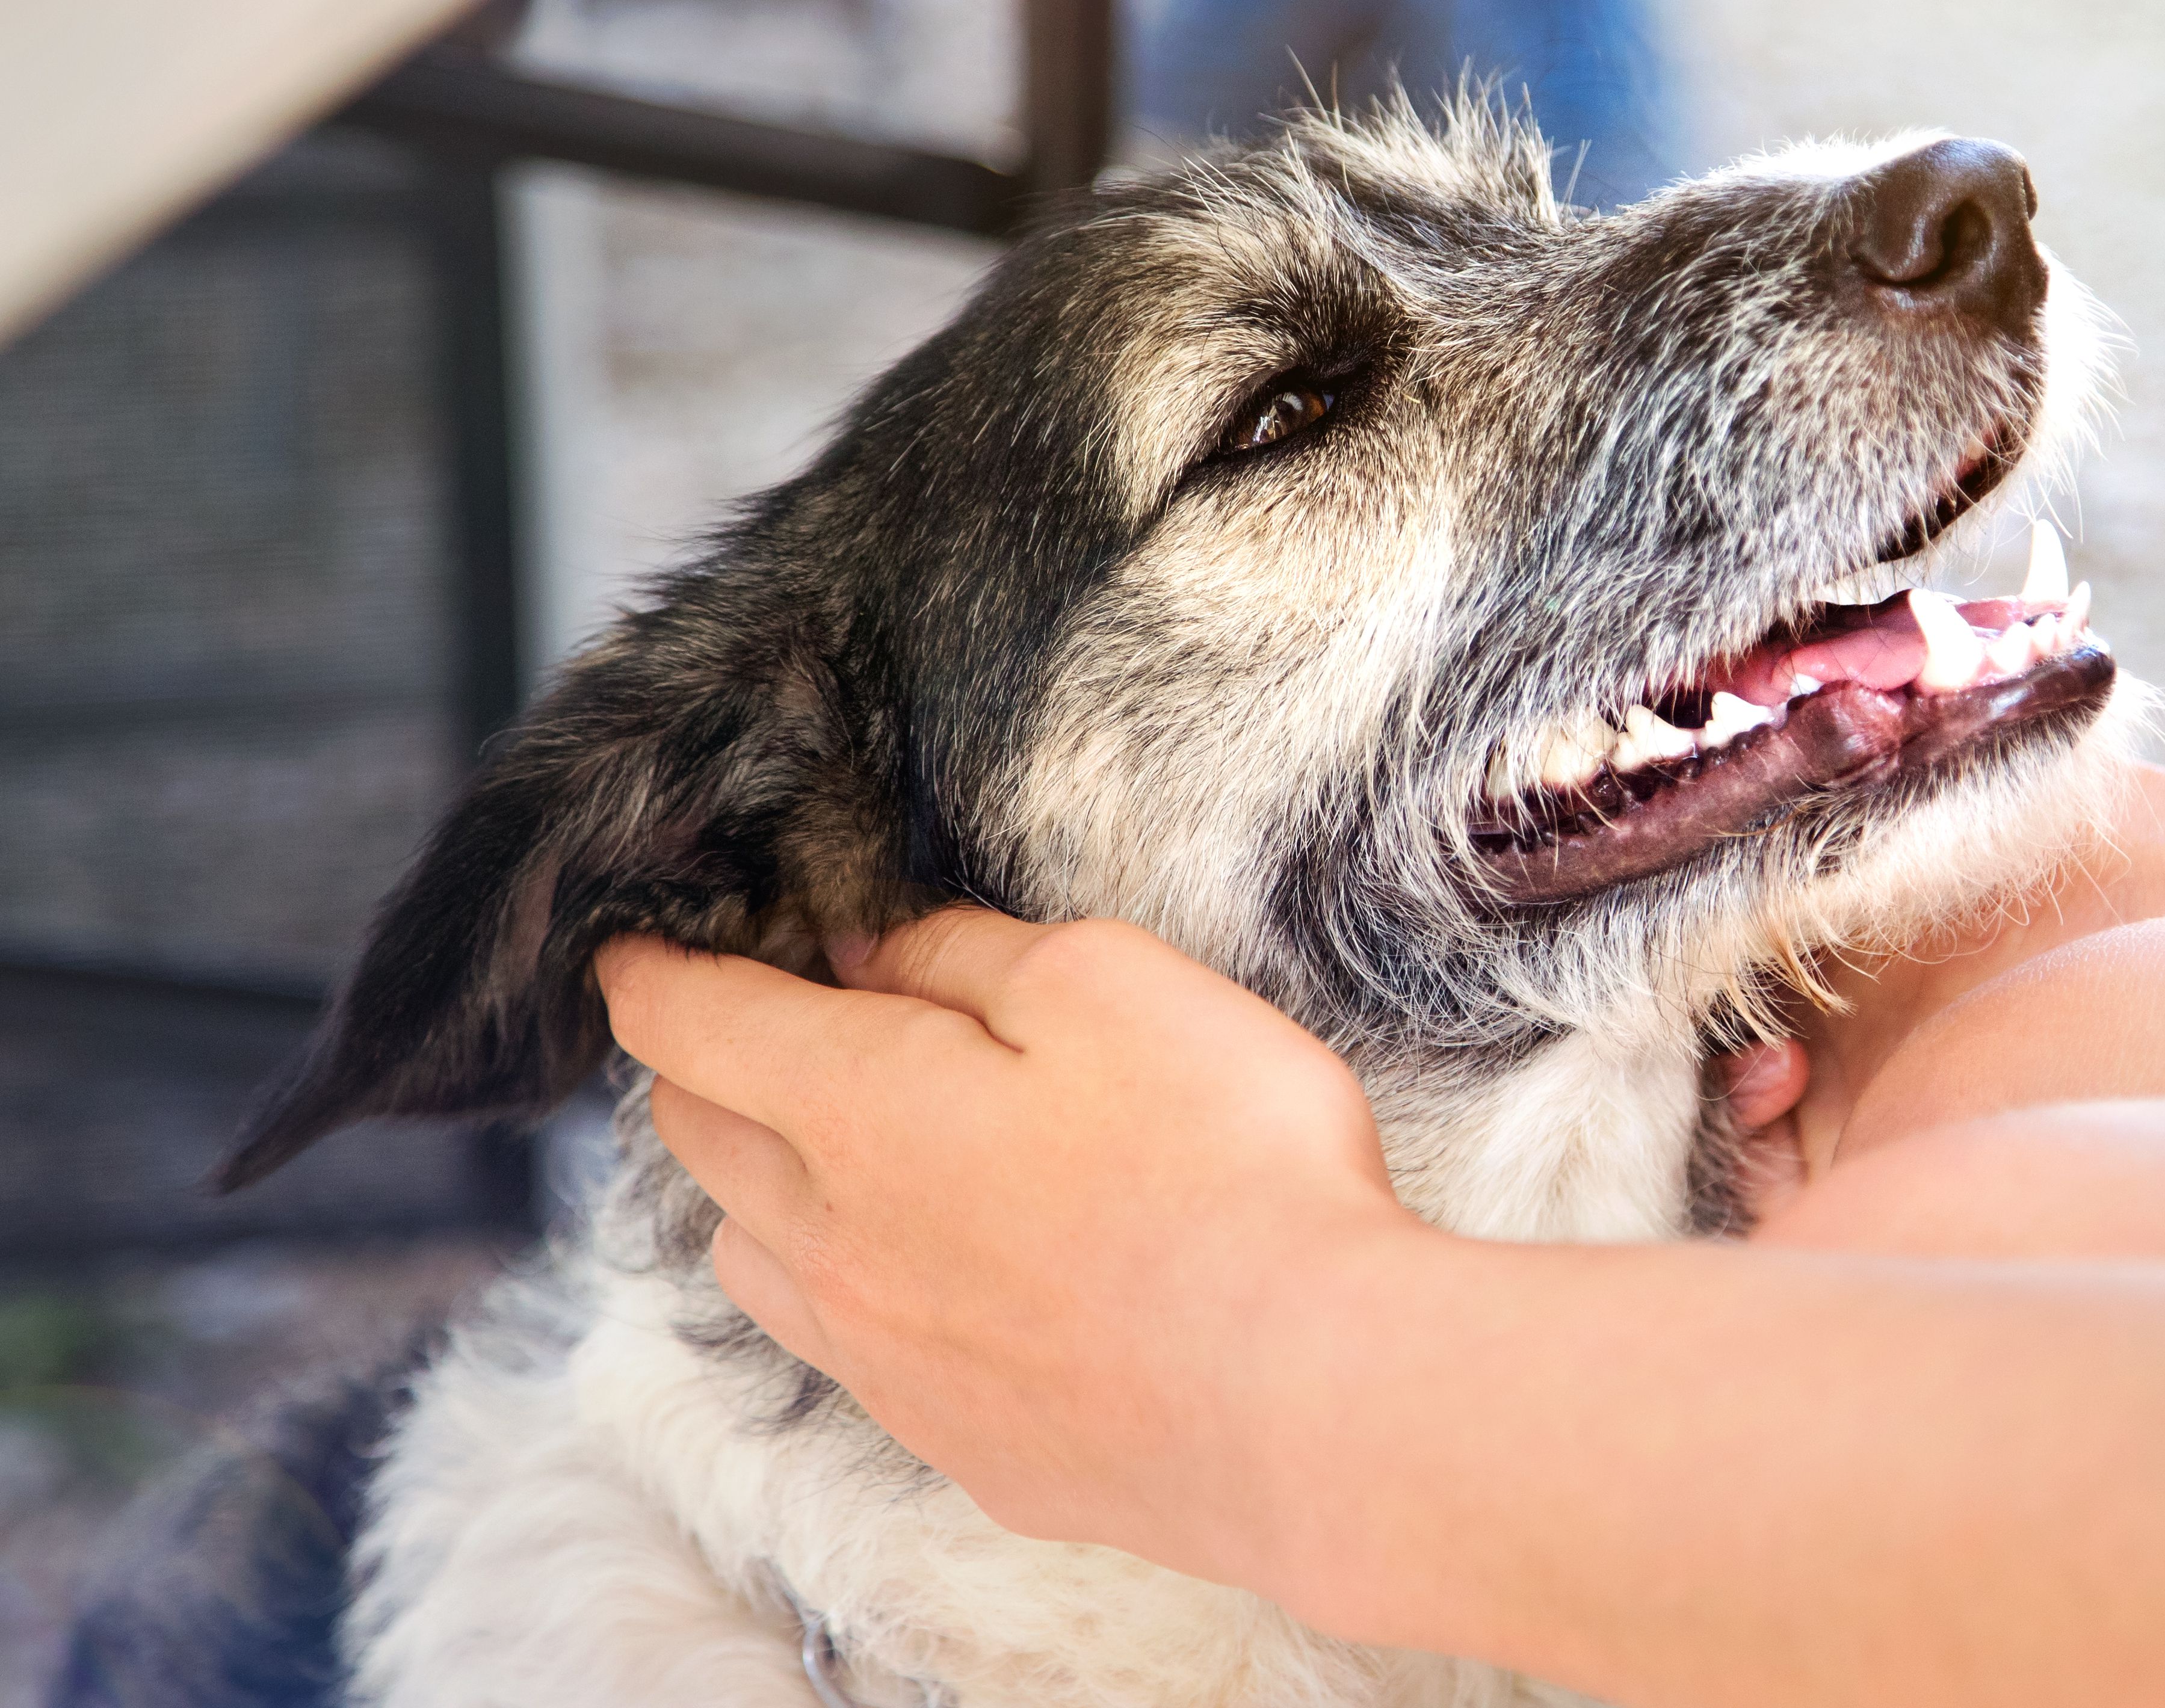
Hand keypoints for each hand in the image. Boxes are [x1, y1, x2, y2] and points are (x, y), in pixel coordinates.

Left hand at [599, 910, 1421, 1580]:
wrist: (1302, 1397)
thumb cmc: (1223, 1168)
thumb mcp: (1110, 984)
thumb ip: (970, 956)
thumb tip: (876, 953)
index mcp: (858, 1108)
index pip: (694, 1027)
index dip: (653, 975)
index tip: (633, 954)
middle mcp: (837, 1241)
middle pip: (700, 1141)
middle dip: (698, 1069)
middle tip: (742, 1026)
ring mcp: (887, 1357)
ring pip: (752, 1258)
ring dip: (758, 1190)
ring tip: (819, 1155)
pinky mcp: (956, 1439)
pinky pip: (849, 1352)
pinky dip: (848, 1292)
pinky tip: (926, 1277)